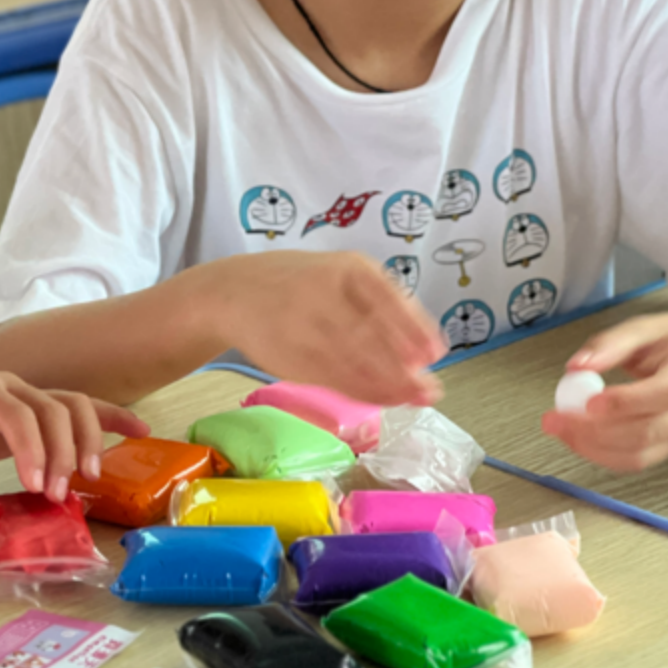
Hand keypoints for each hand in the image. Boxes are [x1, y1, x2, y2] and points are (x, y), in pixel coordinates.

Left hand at [0, 371, 149, 500]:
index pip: (16, 414)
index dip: (32, 449)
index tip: (36, 486)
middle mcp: (8, 385)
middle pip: (52, 408)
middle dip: (62, 452)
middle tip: (58, 494)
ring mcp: (27, 392)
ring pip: (73, 404)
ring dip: (89, 439)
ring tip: (90, 478)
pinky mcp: (39, 406)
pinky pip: (80, 406)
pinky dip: (110, 417)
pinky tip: (139, 430)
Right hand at [202, 251, 445, 406]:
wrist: (232, 291)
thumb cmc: (301, 284)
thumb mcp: (341, 276)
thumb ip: (380, 307)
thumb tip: (426, 353)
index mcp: (346, 268)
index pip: (388, 299)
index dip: (414, 329)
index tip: (435, 354)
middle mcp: (323, 293)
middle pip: (370, 336)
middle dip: (402, 368)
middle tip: (429, 391)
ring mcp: (301, 325)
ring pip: (350, 362)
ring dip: (385, 385)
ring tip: (410, 398)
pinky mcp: (286, 354)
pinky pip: (329, 377)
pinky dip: (358, 391)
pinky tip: (378, 398)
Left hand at [541, 312, 667, 471]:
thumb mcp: (650, 327)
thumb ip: (612, 343)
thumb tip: (576, 366)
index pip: (666, 393)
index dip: (626, 402)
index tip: (587, 402)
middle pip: (648, 431)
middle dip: (594, 430)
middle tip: (554, 417)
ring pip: (639, 455)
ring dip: (591, 447)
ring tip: (558, 427)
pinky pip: (635, 462)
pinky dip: (600, 455)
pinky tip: (576, 438)